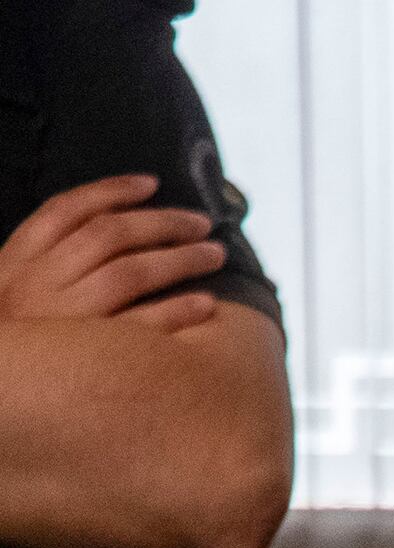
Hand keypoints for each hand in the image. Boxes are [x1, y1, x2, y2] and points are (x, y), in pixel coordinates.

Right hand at [0, 175, 224, 330]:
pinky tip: (208, 304)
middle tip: (203, 223)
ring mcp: (61, 320)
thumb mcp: (7, 294)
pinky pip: (141, 328)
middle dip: (161, 223)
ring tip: (216, 255)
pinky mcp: (86, 360)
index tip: (151, 183)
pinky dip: (177, 311)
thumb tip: (103, 236)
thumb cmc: (12, 348)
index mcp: (12, 262)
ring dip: (180, 259)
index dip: (110, 191)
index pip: (65, 210)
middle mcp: (35, 283)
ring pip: (131, 273)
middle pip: (109, 236)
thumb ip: (43, 267)